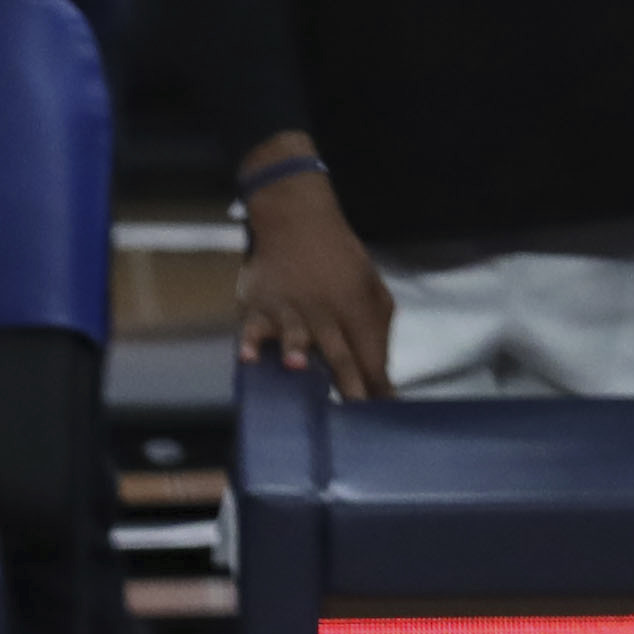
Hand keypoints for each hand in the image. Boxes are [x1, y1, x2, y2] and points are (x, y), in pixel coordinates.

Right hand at [237, 163, 393, 398]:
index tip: (384, 412)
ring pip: (295, 334)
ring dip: (295, 350)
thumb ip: (375, 326)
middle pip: (338, 352)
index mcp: (356, 308)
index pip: (370, 355)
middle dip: (348, 383)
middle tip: (355, 409)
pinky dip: (251, 340)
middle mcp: (324, 312)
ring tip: (297, 367)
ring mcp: (289, 309)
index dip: (378, 385)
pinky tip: (249, 356)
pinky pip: (253, 327)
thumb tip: (378, 370)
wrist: (298, 222)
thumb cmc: (337, 261)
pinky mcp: (259, 306)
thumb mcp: (370, 285)